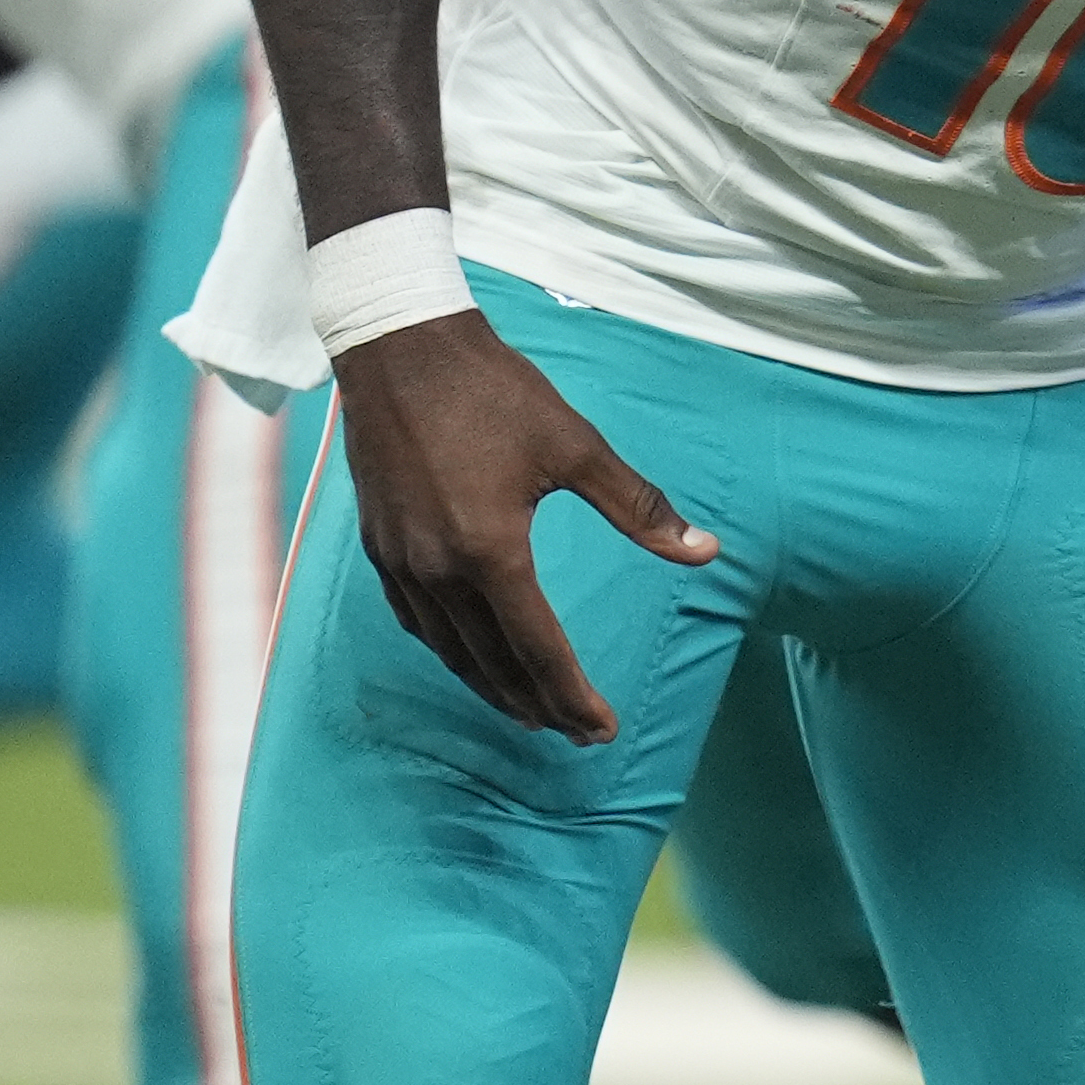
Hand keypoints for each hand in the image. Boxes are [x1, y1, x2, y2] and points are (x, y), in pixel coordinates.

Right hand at [327, 313, 717, 743]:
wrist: (401, 349)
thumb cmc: (495, 392)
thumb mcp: (577, 446)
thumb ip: (639, 508)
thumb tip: (705, 551)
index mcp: (490, 552)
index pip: (538, 649)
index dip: (572, 696)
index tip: (602, 731)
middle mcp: (437, 570)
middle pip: (492, 664)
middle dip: (538, 705)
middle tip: (576, 735)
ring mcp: (401, 563)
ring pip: (450, 652)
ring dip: (491, 688)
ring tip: (530, 712)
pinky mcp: (379, 548)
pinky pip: (416, 623)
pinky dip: (450, 652)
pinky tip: (470, 657)